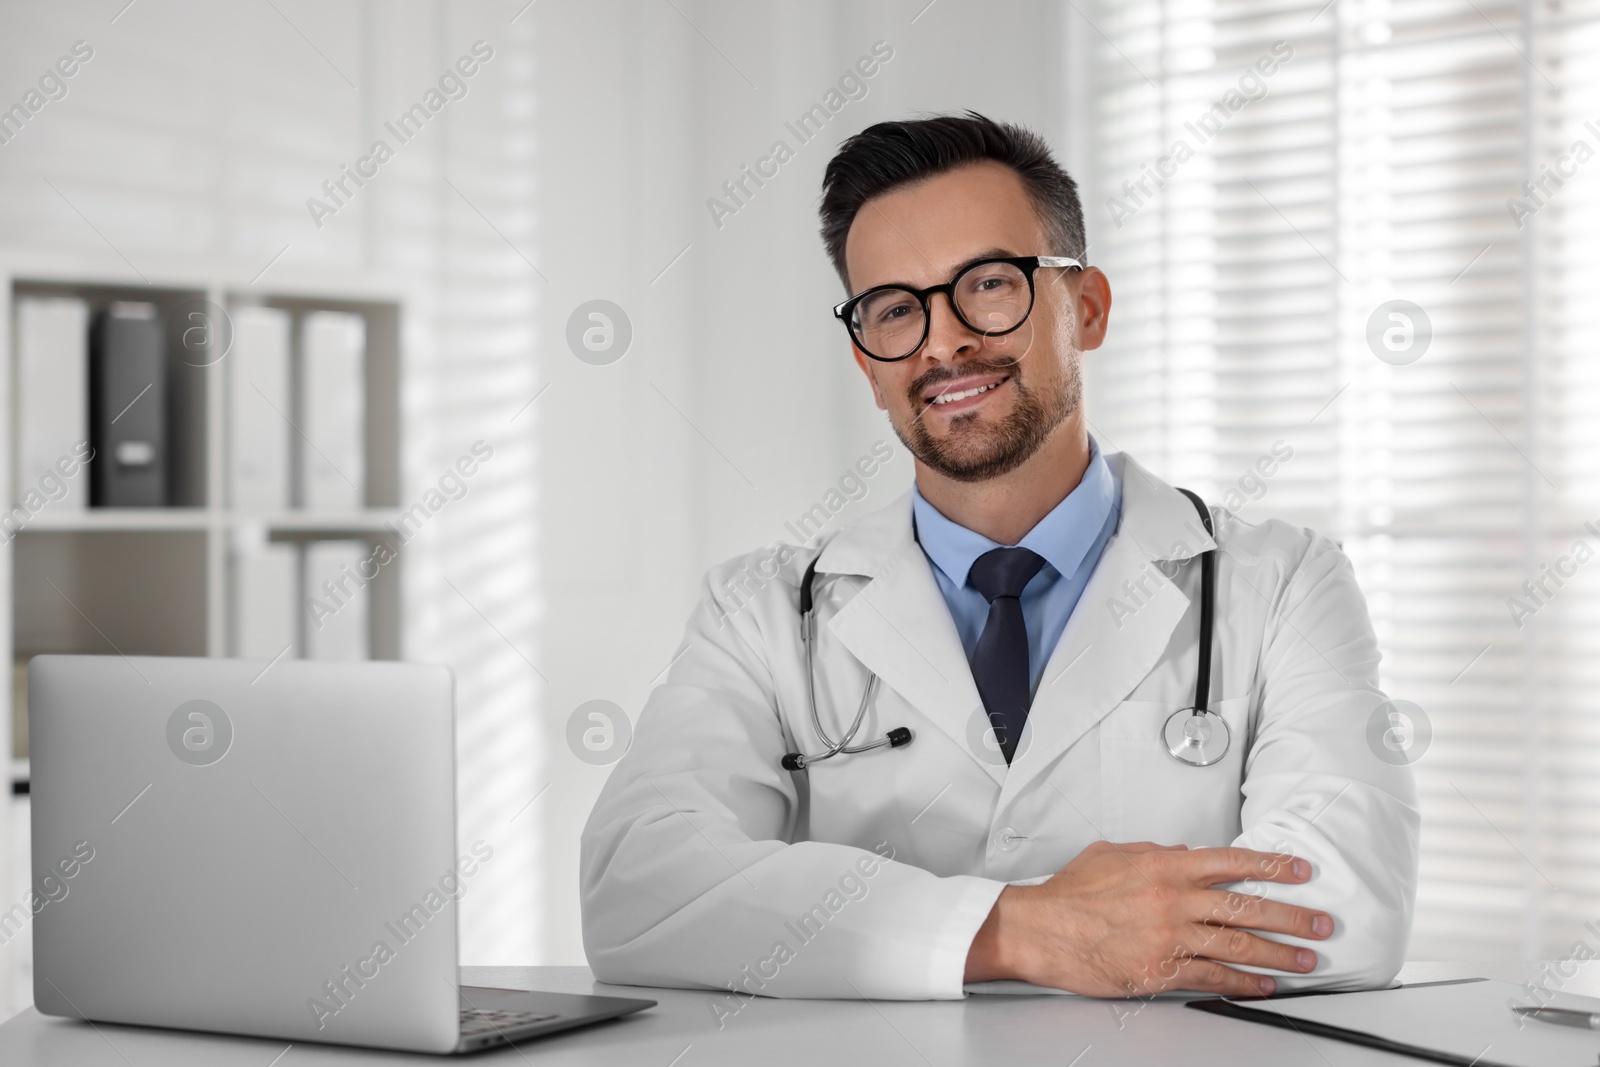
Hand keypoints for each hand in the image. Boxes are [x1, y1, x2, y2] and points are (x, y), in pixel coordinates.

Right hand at [963, 840, 1333, 996]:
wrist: (1040, 930)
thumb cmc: (1070, 895)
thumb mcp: (1112, 855)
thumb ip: (1154, 853)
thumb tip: (1186, 854)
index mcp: (1164, 867)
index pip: (1231, 861)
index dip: (1272, 866)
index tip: (1299, 871)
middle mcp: (1173, 900)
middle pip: (1246, 907)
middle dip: (1291, 915)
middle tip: (1320, 922)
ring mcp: (1169, 938)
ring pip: (1237, 946)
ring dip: (1279, 954)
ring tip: (1305, 959)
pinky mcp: (1160, 972)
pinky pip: (1212, 979)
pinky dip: (1243, 984)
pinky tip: (1263, 985)